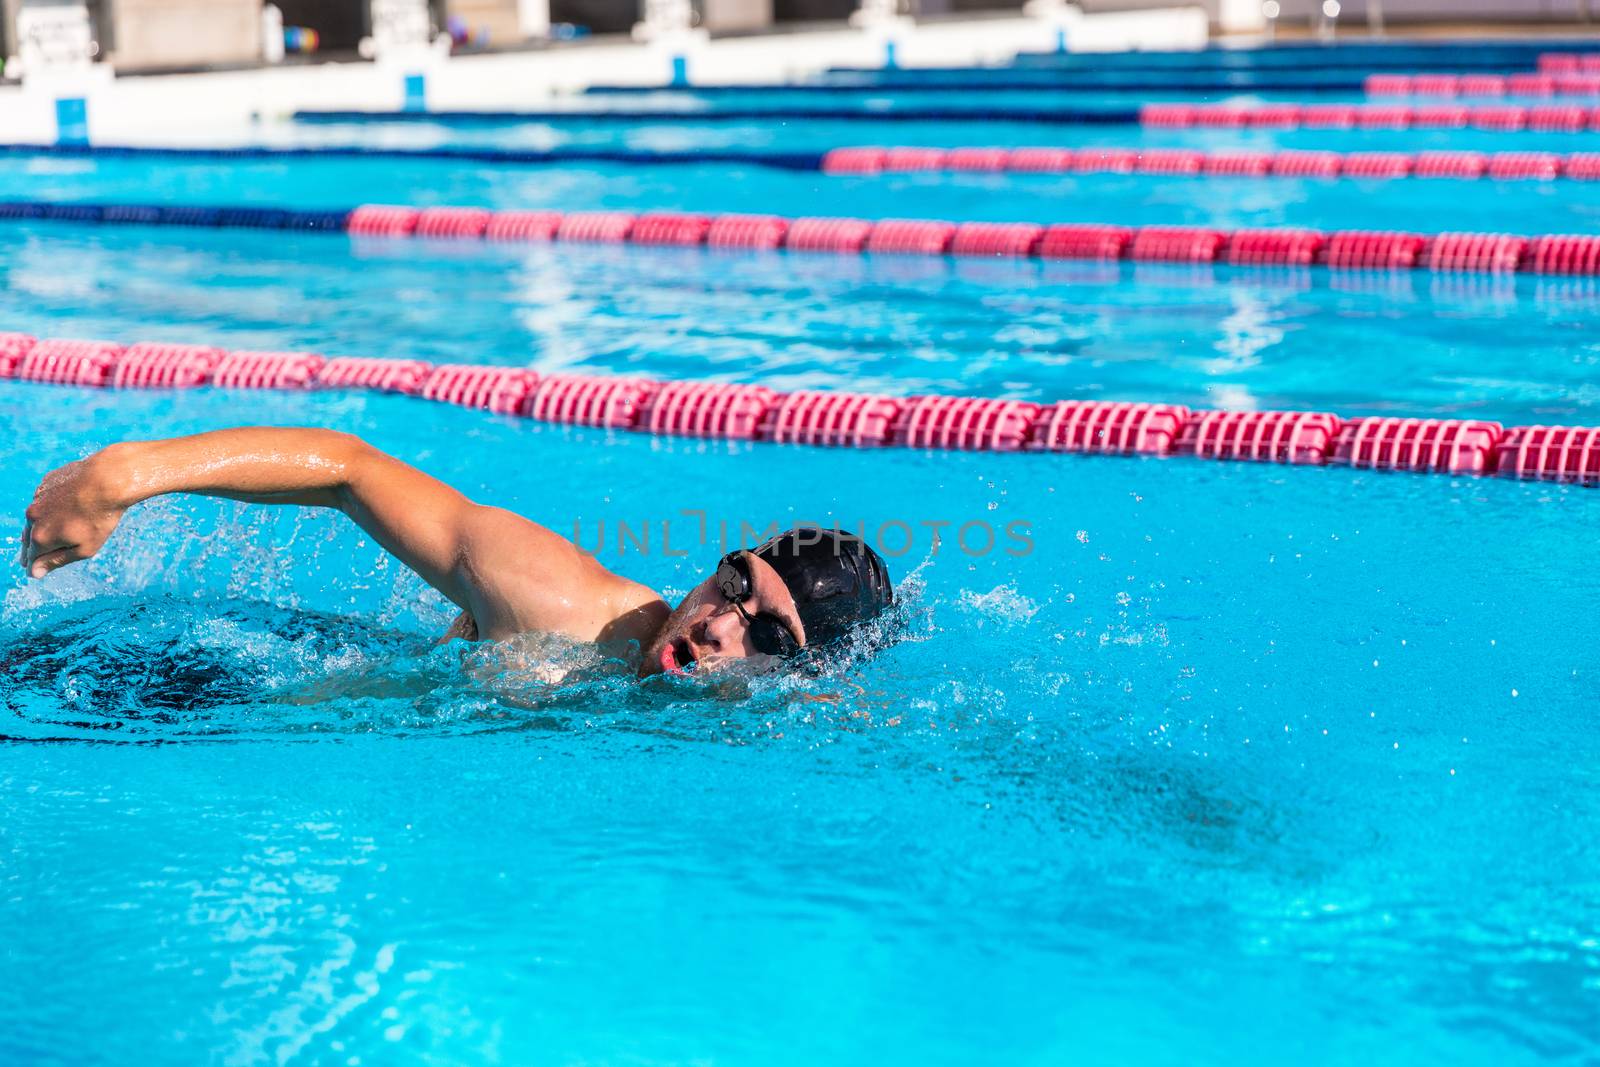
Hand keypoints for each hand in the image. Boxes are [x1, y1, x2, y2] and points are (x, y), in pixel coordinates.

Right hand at [18, 449, 129, 578]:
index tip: (32, 571)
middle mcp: (33, 517)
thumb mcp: (83, 549)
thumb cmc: (99, 518)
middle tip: (29, 560)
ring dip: (38, 527)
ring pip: (34, 518)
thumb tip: (33, 572)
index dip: (33, 566)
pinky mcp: (46, 484)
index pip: (31, 557)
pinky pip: (44, 500)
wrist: (107, 480)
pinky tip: (57, 511)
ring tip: (39, 537)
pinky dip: (48, 508)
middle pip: (29, 538)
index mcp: (40, 537)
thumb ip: (55, 561)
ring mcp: (37, 498)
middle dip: (30, 550)